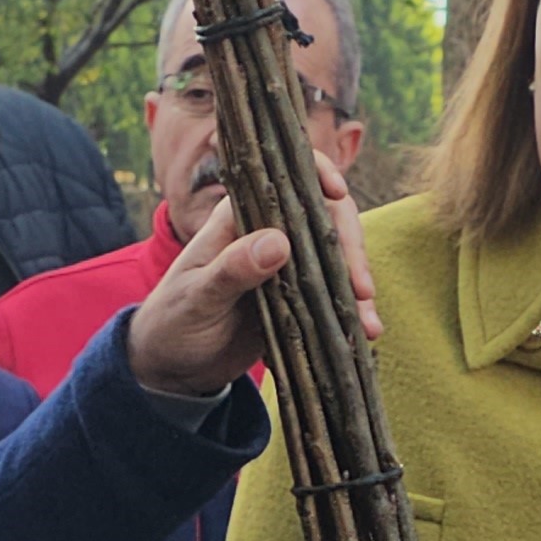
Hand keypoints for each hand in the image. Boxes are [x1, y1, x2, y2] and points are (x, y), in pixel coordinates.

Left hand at [122, 158, 380, 399]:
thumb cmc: (173, 321)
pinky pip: (333, 296)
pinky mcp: (299, 299)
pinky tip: (365, 334)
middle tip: (362, 289)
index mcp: (240, 217)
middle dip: (351, 250)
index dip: (317, 174)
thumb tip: (280, 243)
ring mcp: (288, 267)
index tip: (337, 192)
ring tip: (368, 327)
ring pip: (336, 261)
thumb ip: (232, 269)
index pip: (286, 178)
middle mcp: (269, 233)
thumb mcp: (197, 296)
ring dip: (357, 289)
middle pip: (325, 220)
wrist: (171, 366)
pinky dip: (351, 313)